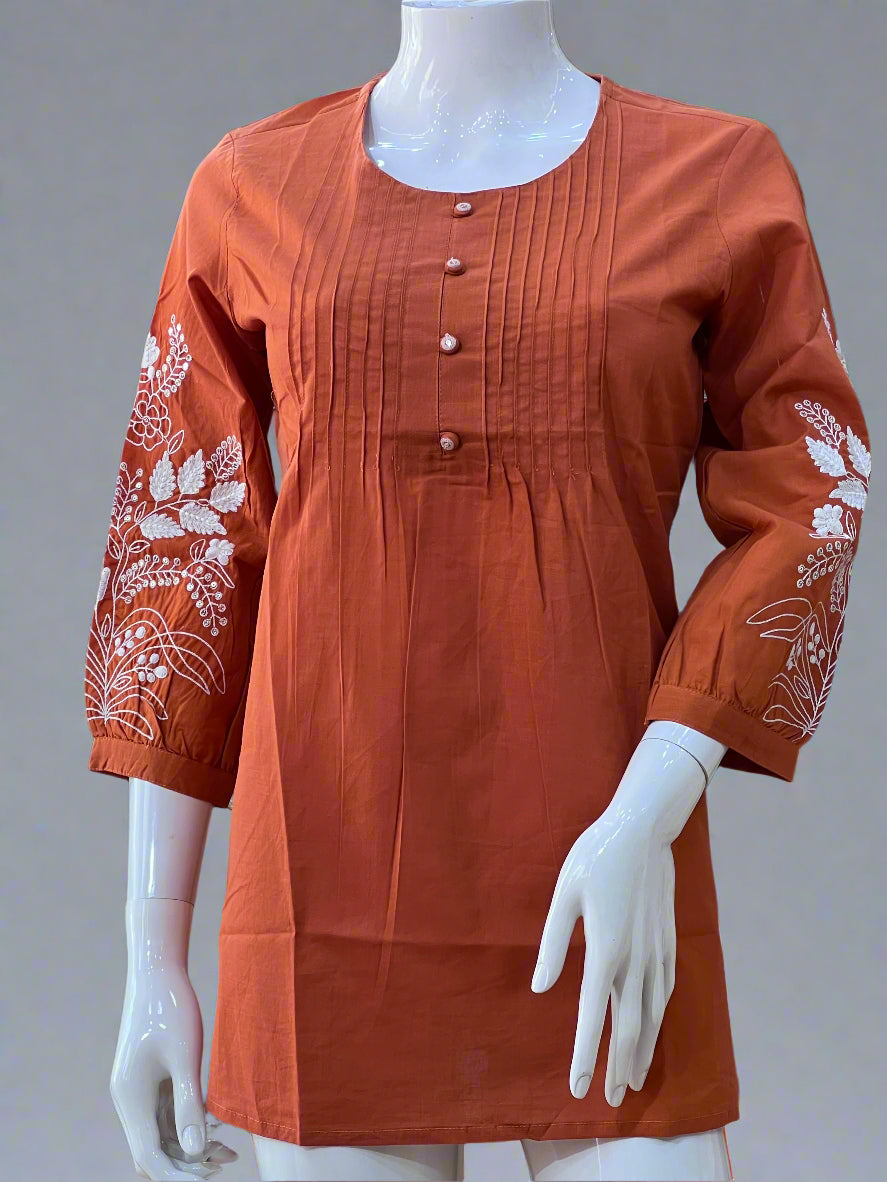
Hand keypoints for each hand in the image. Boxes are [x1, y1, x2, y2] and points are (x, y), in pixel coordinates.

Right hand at [110, 963, 237, 1178]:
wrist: (158, 970)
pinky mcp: (150, 1082)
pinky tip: (216, 1130)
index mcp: (131, 1097)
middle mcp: (129, 1100)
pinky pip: (166, 1117)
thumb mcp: (185, 1056)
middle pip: (152, 1153)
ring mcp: (138, 1091)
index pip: (150, 1155)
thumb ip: (189, 1103)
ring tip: (229, 1153)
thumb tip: (194, 1151)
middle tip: (223, 1165)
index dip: (176, 1177)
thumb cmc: (172, 1008)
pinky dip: (187, 1127)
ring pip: (160, 1136)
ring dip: (189, 1149)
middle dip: (184, 1167)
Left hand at [530, 813, 675, 1106]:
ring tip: (634, 1081)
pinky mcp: (668, 941)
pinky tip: (653, 1030)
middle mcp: (635, 959)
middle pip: (629, 1027)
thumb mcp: (564, 893)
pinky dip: (659, 1019)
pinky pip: (665, 991)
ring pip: (653, 1015)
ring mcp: (657, 951)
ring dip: (643, 1051)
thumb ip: (553, 944)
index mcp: (605, 949)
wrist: (643, 829)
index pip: (593, 1016)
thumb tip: (541, 990)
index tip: (579, 1089)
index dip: (586, 1056)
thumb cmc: (595, 856)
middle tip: (609, 1101)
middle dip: (618, 1067)